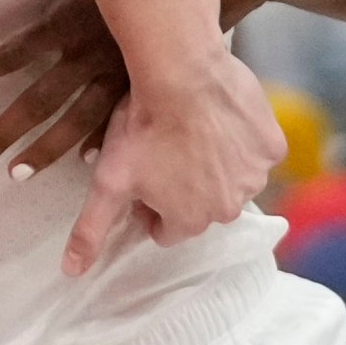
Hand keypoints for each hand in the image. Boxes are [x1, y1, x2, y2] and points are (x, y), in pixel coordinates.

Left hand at [0, 0, 125, 176]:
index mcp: (64, 22)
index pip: (7, 53)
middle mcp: (84, 55)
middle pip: (33, 102)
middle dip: (0, 133)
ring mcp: (116, 75)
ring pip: (71, 121)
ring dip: (43, 149)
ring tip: (16, 172)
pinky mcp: (147, 86)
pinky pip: (119, 124)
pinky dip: (102, 143)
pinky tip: (87, 164)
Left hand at [69, 51, 277, 272]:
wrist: (181, 73)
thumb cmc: (142, 128)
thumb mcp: (108, 182)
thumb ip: (91, 230)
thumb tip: (72, 271)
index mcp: (190, 221)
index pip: (169, 226)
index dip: (152, 203)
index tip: (144, 175)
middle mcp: (228, 208)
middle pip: (204, 205)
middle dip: (187, 185)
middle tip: (168, 149)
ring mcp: (255, 176)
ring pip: (234, 179)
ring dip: (218, 164)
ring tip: (194, 132)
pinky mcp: (273, 146)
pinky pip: (259, 151)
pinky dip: (245, 141)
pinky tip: (223, 120)